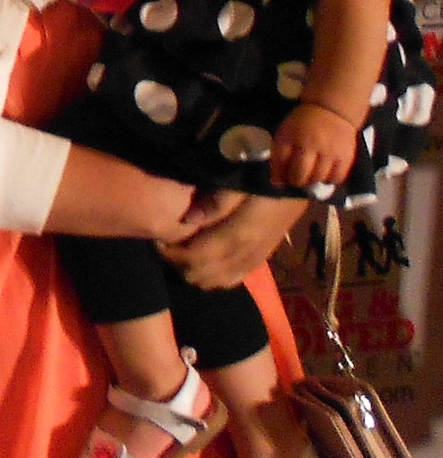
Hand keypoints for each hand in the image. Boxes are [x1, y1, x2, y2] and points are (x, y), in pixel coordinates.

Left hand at [157, 193, 306, 290]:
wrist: (302, 182)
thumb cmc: (265, 175)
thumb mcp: (240, 180)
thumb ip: (216, 202)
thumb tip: (187, 219)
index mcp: (239, 234)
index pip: (196, 257)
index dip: (171, 254)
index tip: (155, 240)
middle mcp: (247, 253)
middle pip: (203, 274)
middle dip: (177, 265)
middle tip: (162, 246)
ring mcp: (256, 258)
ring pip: (218, 282)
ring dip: (193, 273)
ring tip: (178, 253)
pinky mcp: (262, 257)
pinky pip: (234, 279)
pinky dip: (213, 278)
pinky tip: (202, 264)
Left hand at [272, 103, 357, 190]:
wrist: (331, 109)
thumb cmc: (303, 123)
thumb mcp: (285, 133)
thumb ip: (279, 156)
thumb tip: (277, 183)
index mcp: (290, 136)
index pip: (280, 162)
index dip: (278, 175)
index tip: (280, 180)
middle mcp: (309, 145)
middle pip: (299, 175)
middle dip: (295, 181)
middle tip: (297, 179)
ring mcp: (329, 152)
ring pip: (317, 179)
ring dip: (312, 182)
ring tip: (311, 176)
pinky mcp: (346, 157)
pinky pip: (336, 178)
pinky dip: (329, 180)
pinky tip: (325, 174)